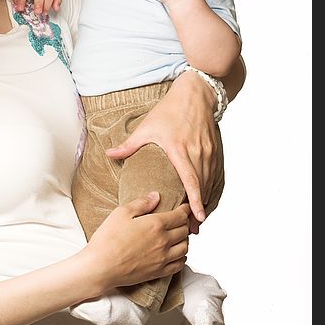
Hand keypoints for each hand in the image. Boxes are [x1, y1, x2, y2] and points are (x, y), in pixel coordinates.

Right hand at [86, 192, 189, 288]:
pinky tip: (176, 253)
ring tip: (179, 235)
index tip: (185, 207)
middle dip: (185, 223)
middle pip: (184, 231)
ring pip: (185, 248)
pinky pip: (179, 265)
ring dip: (184, 240)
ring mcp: (162, 258)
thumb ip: (141, 203)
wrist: (100, 267)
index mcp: (155, 224)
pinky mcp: (158, 272)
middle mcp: (163, 242)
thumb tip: (156, 196)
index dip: (185, 210)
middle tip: (180, 219)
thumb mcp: (121, 213)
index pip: (180, 216)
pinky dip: (182, 257)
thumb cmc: (107, 239)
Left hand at [106, 71, 218, 223]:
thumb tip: (109, 154)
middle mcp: (197, 153)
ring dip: (205, 202)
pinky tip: (205, 200)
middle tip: (192, 230)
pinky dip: (211, 189)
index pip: (190, 181)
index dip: (194, 202)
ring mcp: (208, 152)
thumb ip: (129, 144)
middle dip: (198, 210)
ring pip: (209, 183)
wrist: (196, 94)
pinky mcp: (214, 150)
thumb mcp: (148, 126)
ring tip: (197, 220)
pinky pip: (215, 174)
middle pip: (202, 188)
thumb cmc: (171, 109)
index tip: (197, 218)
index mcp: (180, 150)